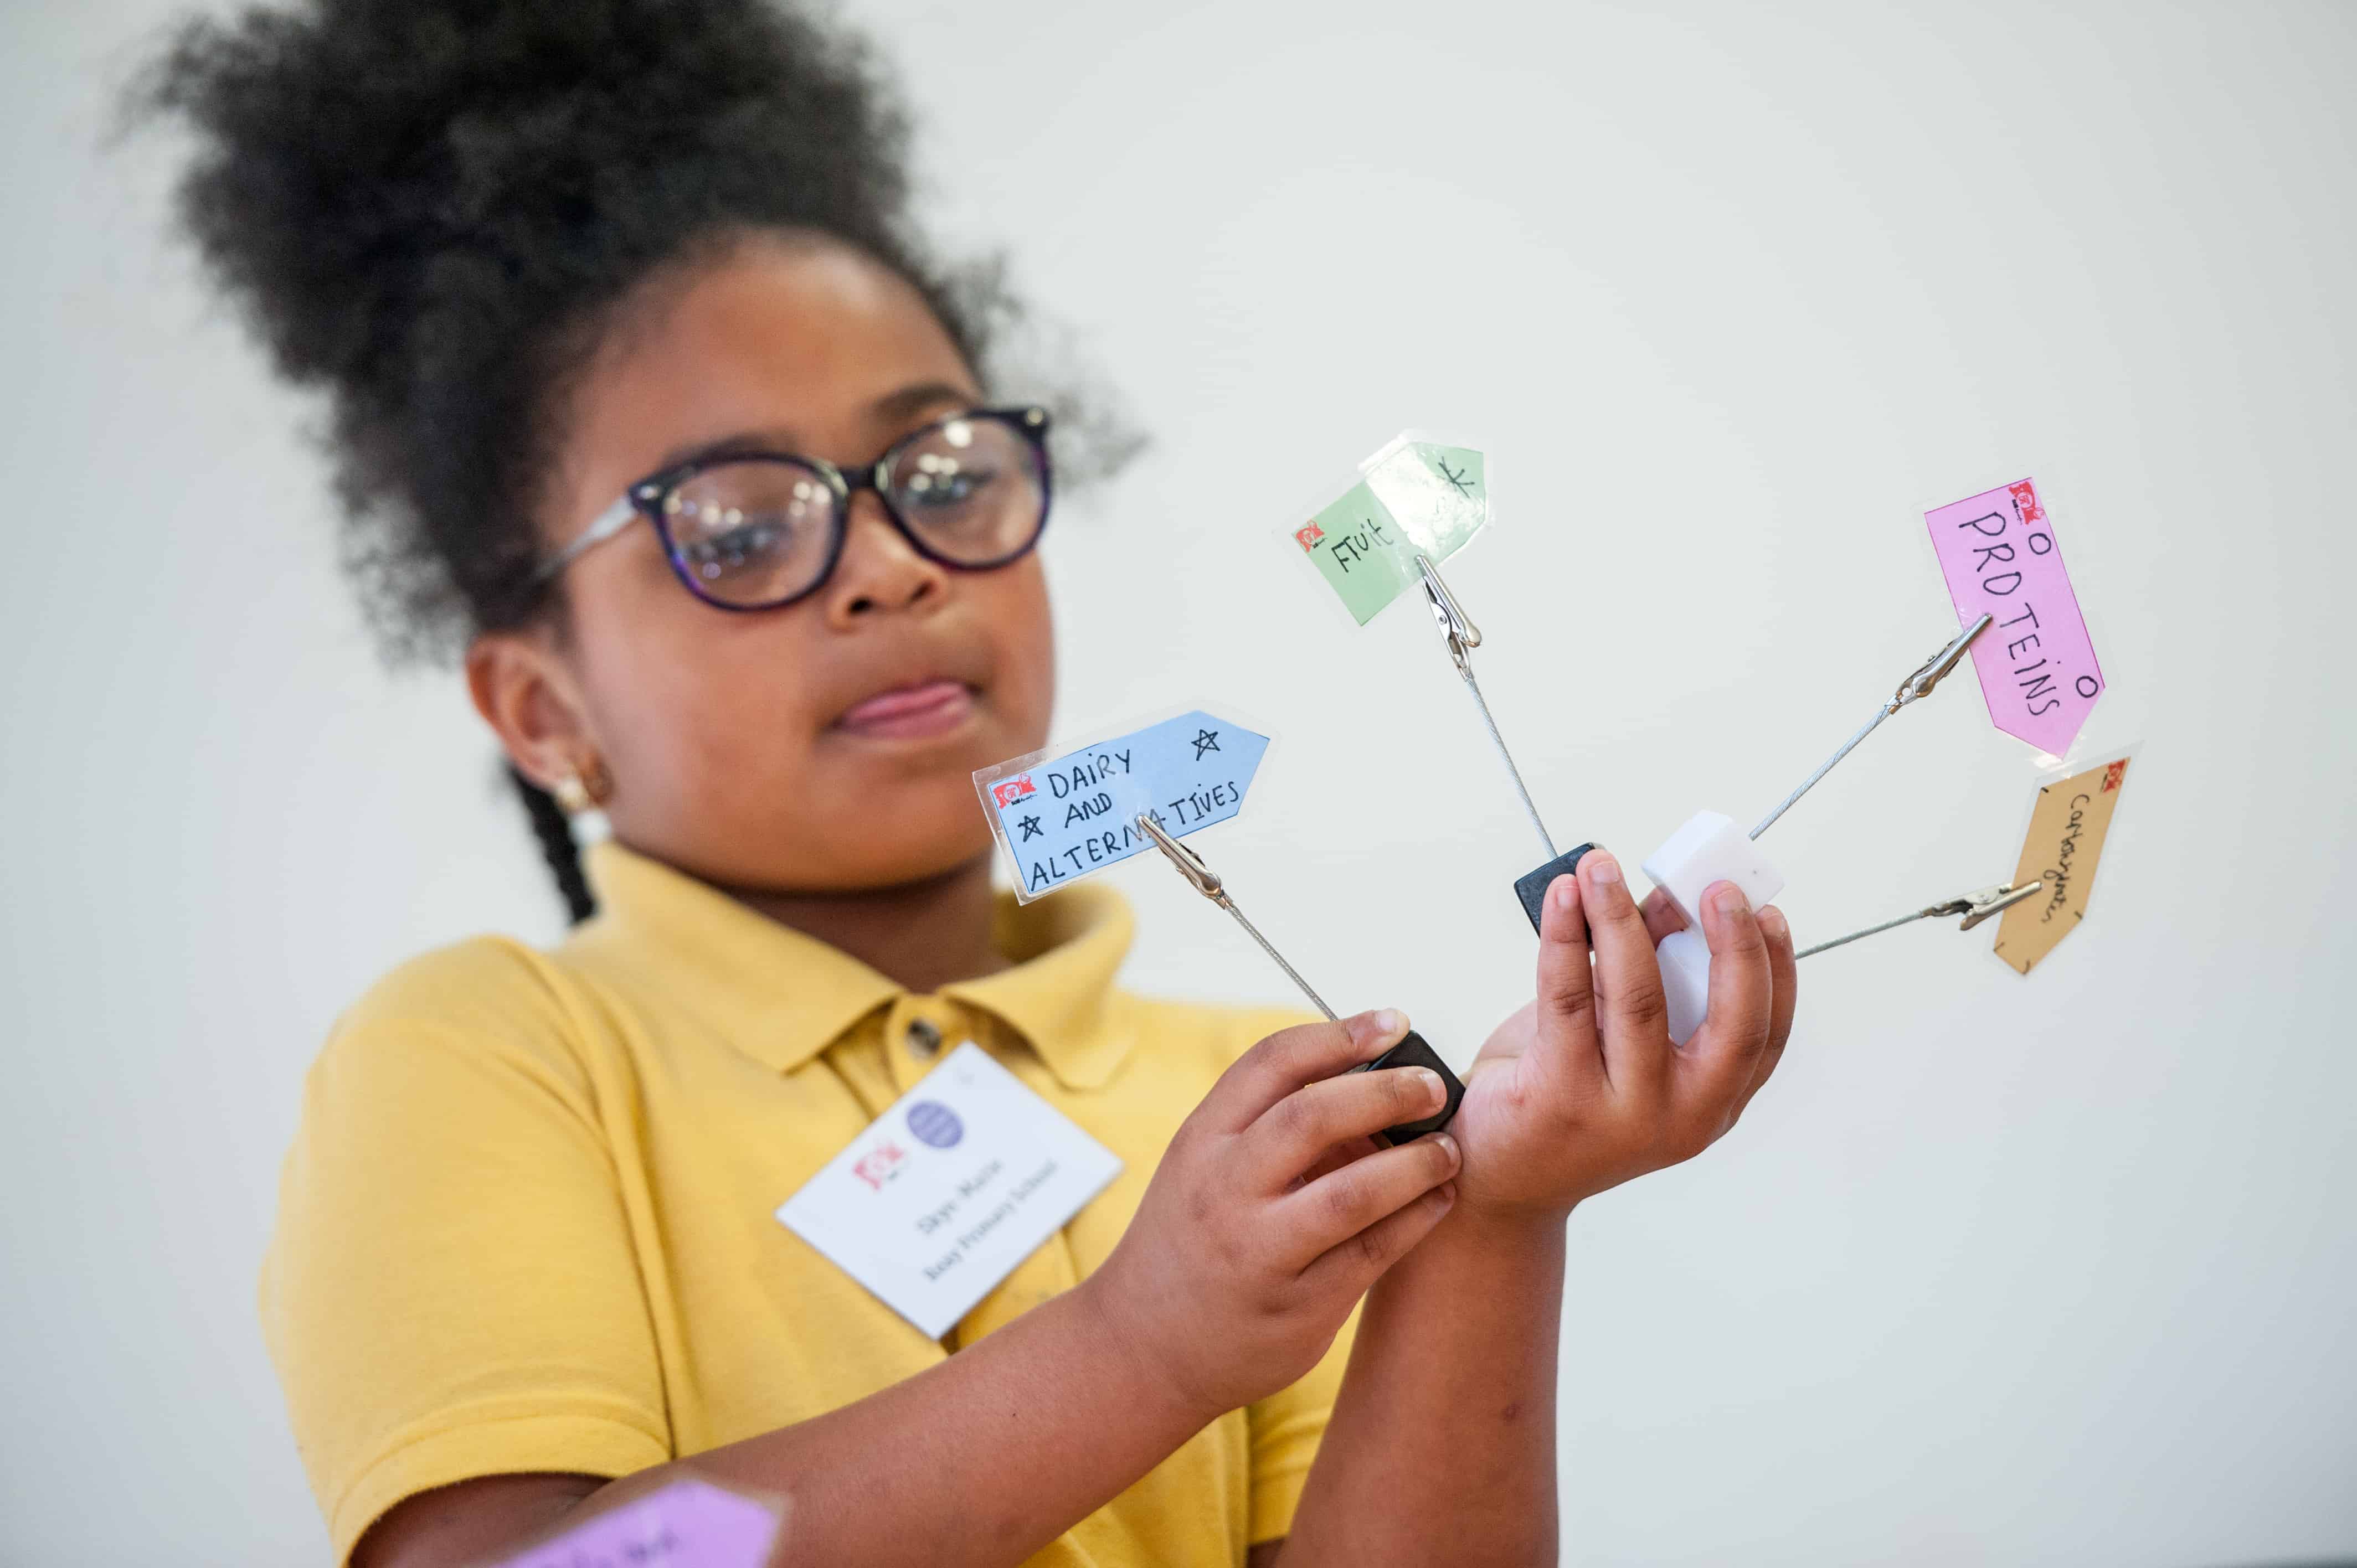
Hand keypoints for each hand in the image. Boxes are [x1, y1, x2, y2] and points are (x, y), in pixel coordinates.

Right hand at [1085, 1010, 1461, 1421]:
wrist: (1142, 1347)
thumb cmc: (1189, 1240)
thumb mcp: (1201, 1168)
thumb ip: (1264, 1126)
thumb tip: (1368, 1075)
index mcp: (1201, 1142)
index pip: (1271, 1064)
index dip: (1339, 1035)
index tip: (1393, 1022)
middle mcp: (1224, 1191)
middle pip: (1312, 1117)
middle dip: (1387, 1092)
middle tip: (1436, 1086)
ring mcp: (1259, 1252)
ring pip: (1352, 1192)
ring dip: (1415, 1164)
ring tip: (1448, 1150)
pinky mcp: (1297, 1307)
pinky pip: (1372, 1254)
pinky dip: (1416, 1219)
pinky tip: (1439, 1200)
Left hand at [1448, 848, 1796, 1222]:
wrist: (1492, 1173)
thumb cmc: (1562, 1095)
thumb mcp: (1621, 1039)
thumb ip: (1654, 978)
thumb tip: (1668, 902)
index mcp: (1710, 1104)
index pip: (1767, 1037)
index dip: (1776, 970)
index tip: (1764, 912)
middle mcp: (1681, 1117)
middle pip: (1732, 1025)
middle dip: (1731, 946)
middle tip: (1714, 885)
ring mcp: (1624, 1114)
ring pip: (1639, 999)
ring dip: (1621, 919)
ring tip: (1601, 868)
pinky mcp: (1560, 1098)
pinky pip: (1568, 999)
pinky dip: (1565, 938)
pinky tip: (1562, 899)